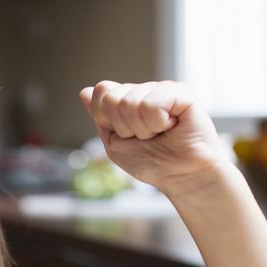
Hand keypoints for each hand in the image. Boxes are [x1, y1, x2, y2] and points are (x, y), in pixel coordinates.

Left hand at [80, 81, 228, 193]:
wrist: (181, 177)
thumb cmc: (153, 163)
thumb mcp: (115, 144)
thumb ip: (100, 117)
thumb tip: (85, 91)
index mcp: (128, 99)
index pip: (102, 91)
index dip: (107, 119)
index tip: (126, 135)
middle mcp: (144, 91)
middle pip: (112, 97)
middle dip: (124, 127)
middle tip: (146, 137)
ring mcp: (163, 89)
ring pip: (129, 103)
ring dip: (142, 129)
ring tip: (160, 134)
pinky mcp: (181, 93)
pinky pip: (151, 104)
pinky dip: (158, 124)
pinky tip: (171, 127)